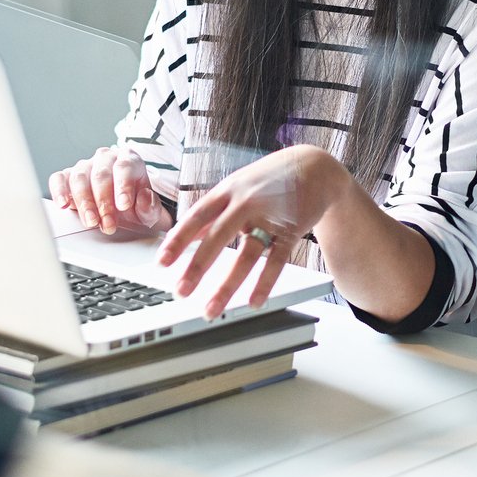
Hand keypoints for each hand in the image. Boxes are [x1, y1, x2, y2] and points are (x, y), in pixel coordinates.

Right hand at [48, 146, 171, 235]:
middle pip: (101, 175)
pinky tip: (63, 204)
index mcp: (129, 160)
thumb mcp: (150, 210)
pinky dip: (58, 190)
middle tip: (108, 223)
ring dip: (84, 202)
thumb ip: (150, 206)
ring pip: (79, 178)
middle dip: (103, 203)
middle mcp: (106, 159)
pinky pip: (59, 178)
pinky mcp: (68, 176)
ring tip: (91, 221)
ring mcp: (86, 166)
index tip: (123, 205)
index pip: (124, 167)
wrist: (124, 209)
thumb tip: (144, 197)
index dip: (123, 186)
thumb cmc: (136, 205)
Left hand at [156, 144, 350, 317]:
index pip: (197, 217)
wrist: (314, 167)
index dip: (178, 240)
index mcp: (228, 191)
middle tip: (181, 291)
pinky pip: (277, 261)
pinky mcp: (291, 230)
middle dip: (197, 266)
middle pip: (218, 237)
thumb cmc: (269, 179)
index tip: (162, 263)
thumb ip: (213, 211)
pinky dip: (264, 283)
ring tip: (212, 309)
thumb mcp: (237, 186)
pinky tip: (254, 302)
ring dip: (228, 285)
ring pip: (247, 254)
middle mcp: (246, 202)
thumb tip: (184, 234)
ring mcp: (270, 216)